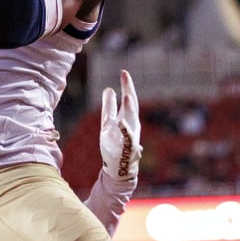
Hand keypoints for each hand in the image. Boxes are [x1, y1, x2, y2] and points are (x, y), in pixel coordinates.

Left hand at [99, 71, 141, 186]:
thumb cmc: (114, 146)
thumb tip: (109, 89)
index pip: (128, 99)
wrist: (119, 168)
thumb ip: (109, 107)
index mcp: (128, 118)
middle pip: (131, 105)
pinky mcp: (126, 148)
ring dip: (128, 108)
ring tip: (125, 95)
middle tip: (125, 75)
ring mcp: (130, 136)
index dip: (126, 85)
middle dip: (128, 90)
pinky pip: (127, 138)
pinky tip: (120, 121)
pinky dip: (125, 129)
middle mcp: (132, 125)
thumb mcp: (108, 123)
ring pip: (131, 120)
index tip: (123, 72)